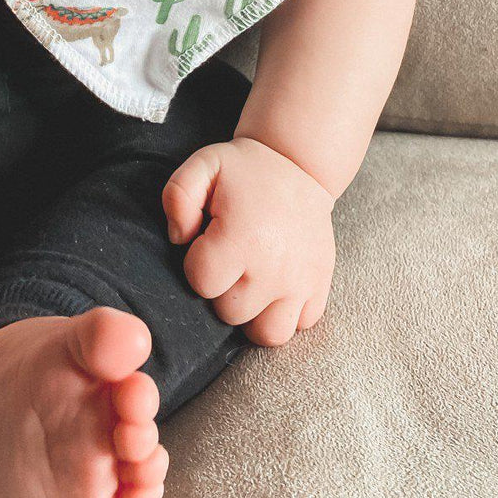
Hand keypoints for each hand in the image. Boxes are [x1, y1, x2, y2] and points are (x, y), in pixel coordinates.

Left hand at [162, 136, 335, 345]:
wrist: (299, 164)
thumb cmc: (244, 170)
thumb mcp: (202, 166)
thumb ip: (177, 197)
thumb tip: (179, 239)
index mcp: (242, 238)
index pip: (201, 282)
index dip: (197, 262)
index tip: (208, 240)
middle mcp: (275, 268)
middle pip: (229, 312)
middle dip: (222, 288)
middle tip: (231, 256)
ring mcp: (302, 282)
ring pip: (266, 333)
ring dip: (253, 312)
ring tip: (250, 281)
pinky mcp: (320, 287)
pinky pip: (299, 326)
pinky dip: (284, 313)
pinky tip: (274, 286)